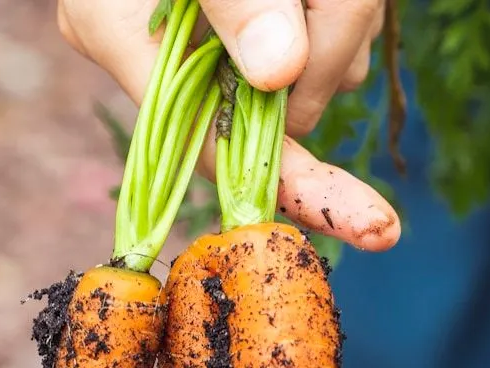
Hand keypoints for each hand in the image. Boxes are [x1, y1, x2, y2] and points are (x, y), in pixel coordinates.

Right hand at [58, 0, 399, 250]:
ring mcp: (212, 39)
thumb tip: (279, 74)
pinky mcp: (256, 21)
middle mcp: (163, 51)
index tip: (370, 224)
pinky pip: (326, 36)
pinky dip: (344, 6)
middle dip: (333, 47)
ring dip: (345, 13)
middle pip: (284, 105)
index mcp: (119, 34)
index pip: (215, 148)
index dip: (296, 187)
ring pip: (319, 68)